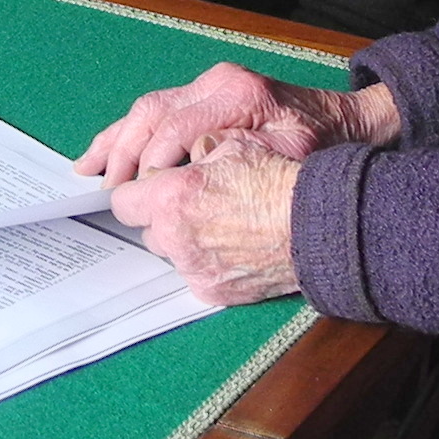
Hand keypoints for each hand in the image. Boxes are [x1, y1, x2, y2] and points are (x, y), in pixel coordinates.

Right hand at [78, 62, 399, 188]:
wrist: (346, 121)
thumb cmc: (324, 143)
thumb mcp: (296, 155)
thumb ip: (248, 161)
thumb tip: (199, 175)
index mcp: (236, 94)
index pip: (177, 126)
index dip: (154, 162)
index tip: (140, 194)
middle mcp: (216, 84)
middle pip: (152, 113)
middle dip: (124, 154)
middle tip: (106, 189)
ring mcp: (207, 86)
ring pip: (146, 110)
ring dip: (116, 142)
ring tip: (89, 171)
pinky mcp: (204, 95)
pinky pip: (154, 111)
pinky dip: (128, 134)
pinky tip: (107, 153)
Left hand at [107, 132, 305, 304]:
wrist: (316, 226)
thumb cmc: (279, 184)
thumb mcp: (233, 147)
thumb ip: (195, 153)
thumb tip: (182, 154)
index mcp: (172, 196)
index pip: (122, 201)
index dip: (135, 193)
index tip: (146, 191)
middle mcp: (175, 235)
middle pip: (146, 229)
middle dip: (162, 217)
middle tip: (193, 205)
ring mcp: (192, 267)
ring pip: (170, 253)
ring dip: (183, 241)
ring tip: (218, 225)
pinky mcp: (210, 290)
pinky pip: (193, 275)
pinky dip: (206, 264)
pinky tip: (231, 247)